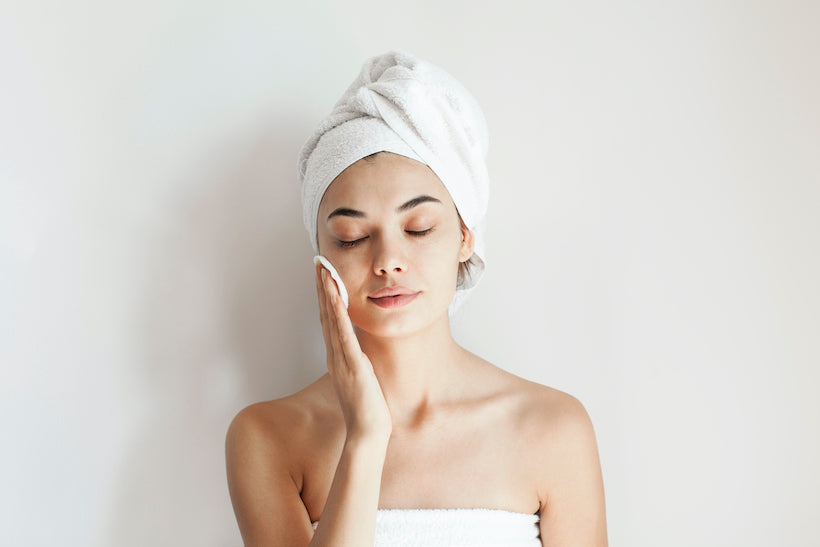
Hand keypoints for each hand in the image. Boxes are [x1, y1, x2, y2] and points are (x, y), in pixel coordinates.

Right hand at [315, 264, 391, 441]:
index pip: (328, 320)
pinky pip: (344, 335)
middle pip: (325, 315)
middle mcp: (335, 355)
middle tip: (318, 263)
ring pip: (331, 320)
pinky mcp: (352, 365)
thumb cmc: (367, 409)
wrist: (367, 432)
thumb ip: (358, 362)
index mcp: (337, 357)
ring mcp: (341, 360)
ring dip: (327, 294)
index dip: (325, 297)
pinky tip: (337, 298)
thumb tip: (361, 349)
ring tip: (324, 271)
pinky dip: (338, 315)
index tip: (323, 276)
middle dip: (322, 288)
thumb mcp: (361, 378)